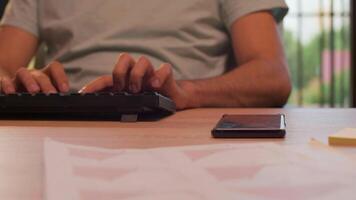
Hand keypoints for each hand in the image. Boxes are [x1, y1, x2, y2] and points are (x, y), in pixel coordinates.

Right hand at [0, 61, 69, 93]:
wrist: (11, 86)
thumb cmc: (35, 91)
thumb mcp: (48, 93)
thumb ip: (58, 95)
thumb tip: (73, 105)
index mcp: (45, 74)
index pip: (55, 68)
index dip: (61, 77)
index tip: (65, 89)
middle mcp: (33, 74)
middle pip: (41, 74)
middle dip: (47, 84)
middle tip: (52, 94)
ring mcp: (18, 77)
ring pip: (23, 73)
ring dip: (30, 81)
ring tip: (35, 91)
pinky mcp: (4, 81)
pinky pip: (3, 80)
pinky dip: (6, 84)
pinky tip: (11, 91)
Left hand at [80, 53, 197, 109]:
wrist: (174, 98)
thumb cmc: (150, 100)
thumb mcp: (131, 104)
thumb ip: (118, 104)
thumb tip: (98, 112)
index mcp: (126, 79)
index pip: (106, 79)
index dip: (94, 86)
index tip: (83, 95)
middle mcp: (137, 72)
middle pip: (124, 58)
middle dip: (120, 73)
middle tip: (122, 89)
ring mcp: (152, 72)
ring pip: (143, 61)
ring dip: (137, 75)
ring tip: (138, 90)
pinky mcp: (166, 75)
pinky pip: (164, 69)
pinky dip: (159, 76)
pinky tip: (155, 86)